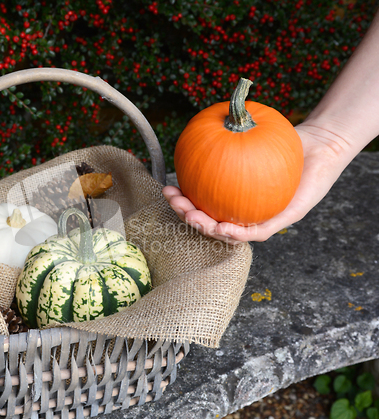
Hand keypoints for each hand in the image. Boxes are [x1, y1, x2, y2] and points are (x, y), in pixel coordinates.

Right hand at [163, 122, 353, 242]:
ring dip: (207, 228)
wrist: (321, 144)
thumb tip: (209, 115)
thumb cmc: (286, 140)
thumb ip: (230, 132)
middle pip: (210, 221)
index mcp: (233, 196)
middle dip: (188, 216)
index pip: (203, 203)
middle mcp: (245, 210)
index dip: (183, 201)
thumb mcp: (253, 133)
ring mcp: (262, 218)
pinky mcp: (282, 221)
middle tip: (175, 203)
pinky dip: (238, 233)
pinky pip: (258, 232)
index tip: (168, 189)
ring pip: (229, 233)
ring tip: (191, 217)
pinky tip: (223, 227)